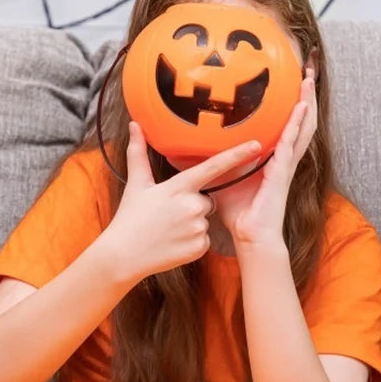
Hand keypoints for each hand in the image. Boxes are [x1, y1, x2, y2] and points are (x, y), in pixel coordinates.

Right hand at [101, 122, 261, 281]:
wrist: (123, 256)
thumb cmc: (130, 218)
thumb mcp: (136, 184)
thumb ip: (138, 153)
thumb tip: (135, 125)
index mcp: (179, 187)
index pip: (214, 167)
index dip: (237, 155)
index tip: (257, 145)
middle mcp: (192, 205)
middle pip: (208, 199)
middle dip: (194, 204)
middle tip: (171, 213)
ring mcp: (197, 227)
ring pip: (206, 219)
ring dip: (193, 223)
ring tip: (170, 229)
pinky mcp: (200, 247)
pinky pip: (205, 238)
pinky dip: (193, 240)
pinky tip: (175, 242)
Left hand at [213, 66, 317, 250]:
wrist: (251, 236)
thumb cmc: (238, 213)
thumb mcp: (219, 179)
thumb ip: (204, 161)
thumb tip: (173, 148)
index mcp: (272, 158)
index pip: (285, 127)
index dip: (290, 107)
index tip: (290, 85)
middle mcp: (283, 158)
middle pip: (299, 121)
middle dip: (304, 97)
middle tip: (307, 72)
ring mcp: (285, 164)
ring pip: (302, 127)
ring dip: (306, 103)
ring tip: (308, 80)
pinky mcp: (282, 171)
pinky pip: (291, 143)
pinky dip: (298, 123)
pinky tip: (301, 108)